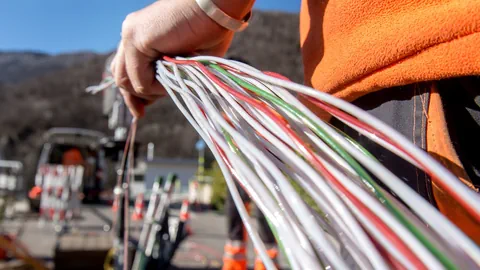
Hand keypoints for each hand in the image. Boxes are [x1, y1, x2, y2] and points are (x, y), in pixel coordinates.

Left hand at [112, 0, 252, 116]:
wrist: (217, 9)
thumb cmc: (210, 31)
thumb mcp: (184, 60)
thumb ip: (167, 74)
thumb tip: (155, 95)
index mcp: (141, 34)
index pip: (126, 69)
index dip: (132, 93)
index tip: (139, 112)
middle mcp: (131, 33)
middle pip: (119, 76)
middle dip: (132, 98)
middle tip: (141, 113)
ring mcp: (131, 35)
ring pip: (126, 80)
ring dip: (150, 91)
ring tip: (172, 82)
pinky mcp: (136, 40)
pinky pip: (139, 80)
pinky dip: (155, 86)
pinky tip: (173, 76)